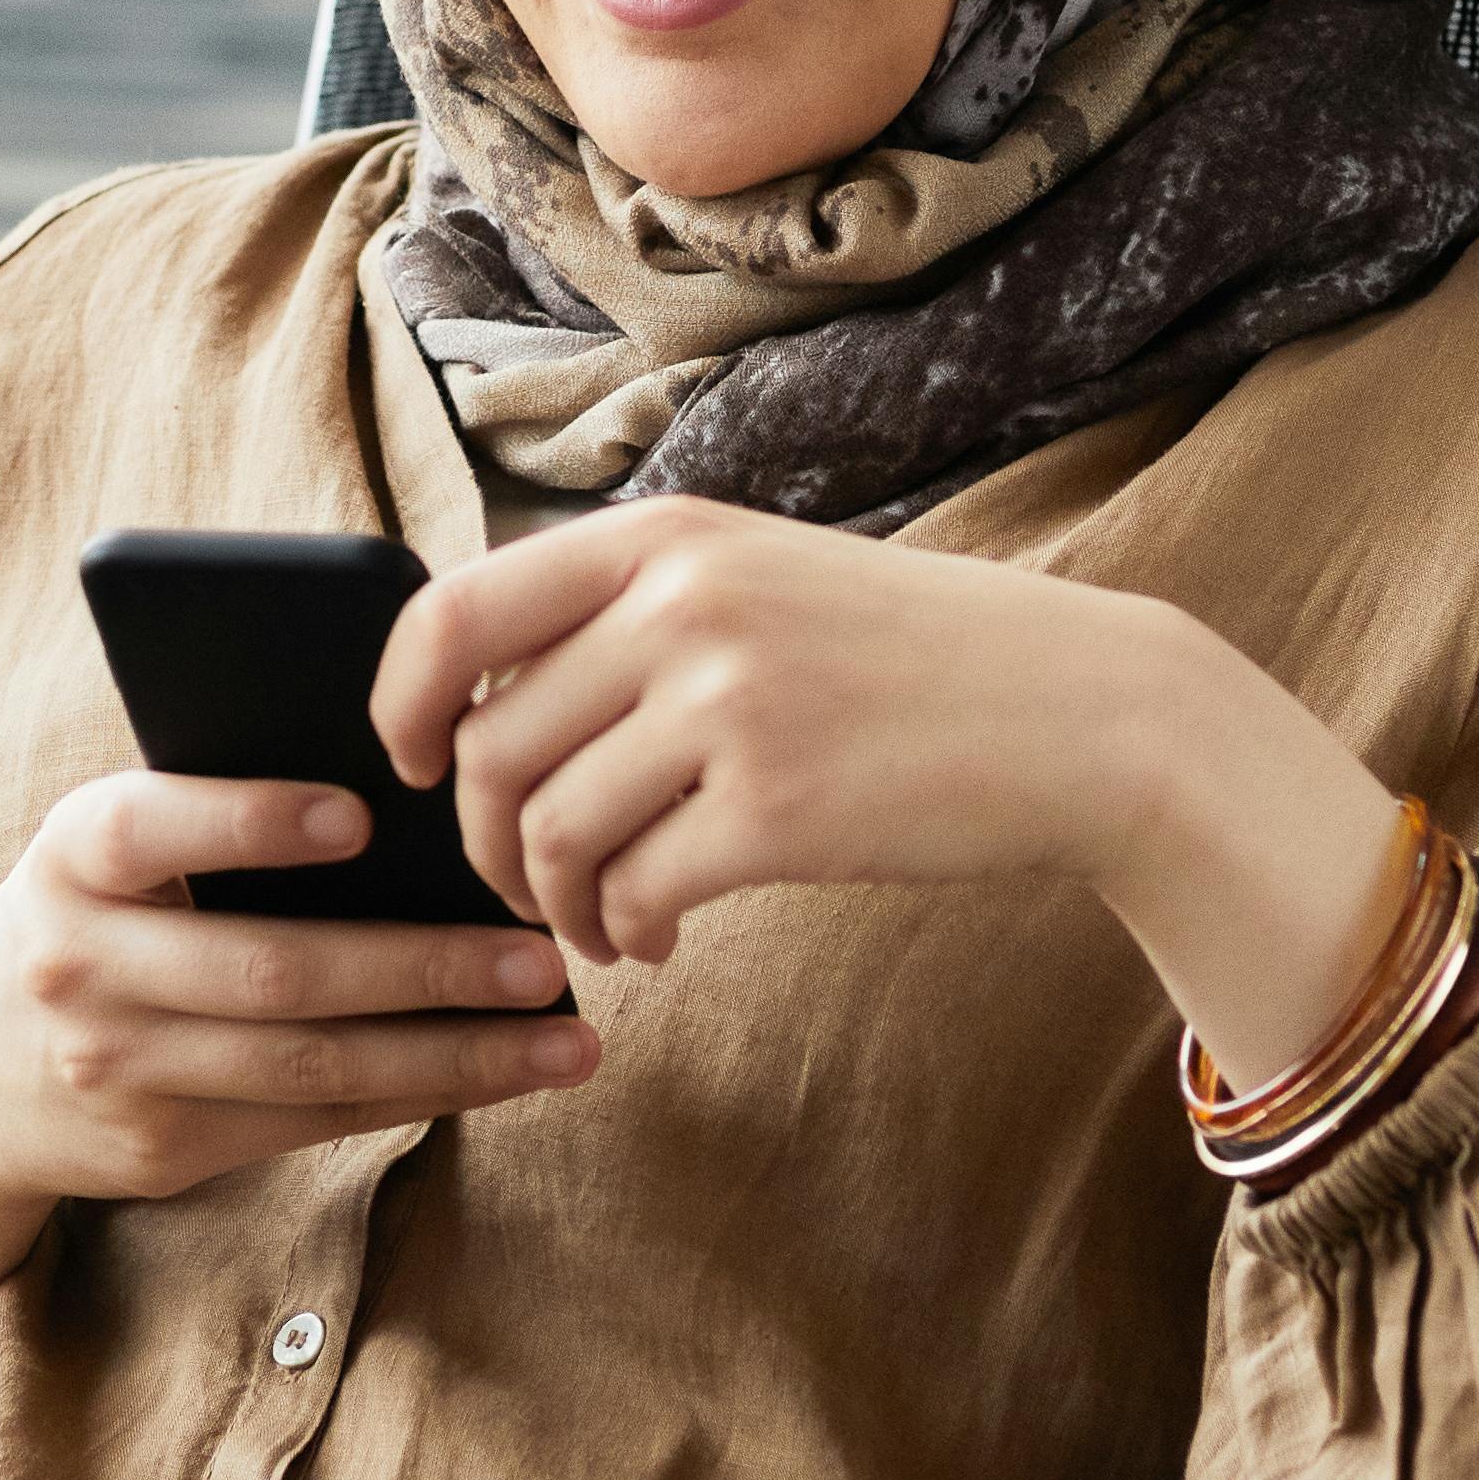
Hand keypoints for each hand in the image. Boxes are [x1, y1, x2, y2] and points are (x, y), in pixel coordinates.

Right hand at [0, 775, 599, 1383]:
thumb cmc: (91, 915)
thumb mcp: (108, 849)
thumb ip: (212, 810)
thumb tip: (409, 790)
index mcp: (71, 856)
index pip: (150, 826)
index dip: (251, 820)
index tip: (360, 816)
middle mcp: (81, 965)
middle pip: (271, 969)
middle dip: (423, 967)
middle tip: (541, 954)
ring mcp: (118, 1069)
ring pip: (310, 1066)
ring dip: (454, 1056)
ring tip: (565, 1039)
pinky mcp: (162, 1149)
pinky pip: (311, 1122)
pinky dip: (415, 1096)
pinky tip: (501, 1077)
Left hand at [365, 500, 1410, 1077]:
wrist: (1076, 713)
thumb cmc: (905, 660)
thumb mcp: (758, 578)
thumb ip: (629, 612)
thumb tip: (474, 706)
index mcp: (663, 536)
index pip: (452, 612)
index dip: (402, 704)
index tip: (418, 767)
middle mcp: (682, 603)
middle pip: (492, 750)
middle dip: (488, 845)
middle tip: (527, 887)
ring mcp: (729, 703)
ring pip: (552, 833)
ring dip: (556, 903)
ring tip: (603, 924)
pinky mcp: (776, 808)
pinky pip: (633, 893)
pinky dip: (624, 935)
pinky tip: (657, 943)